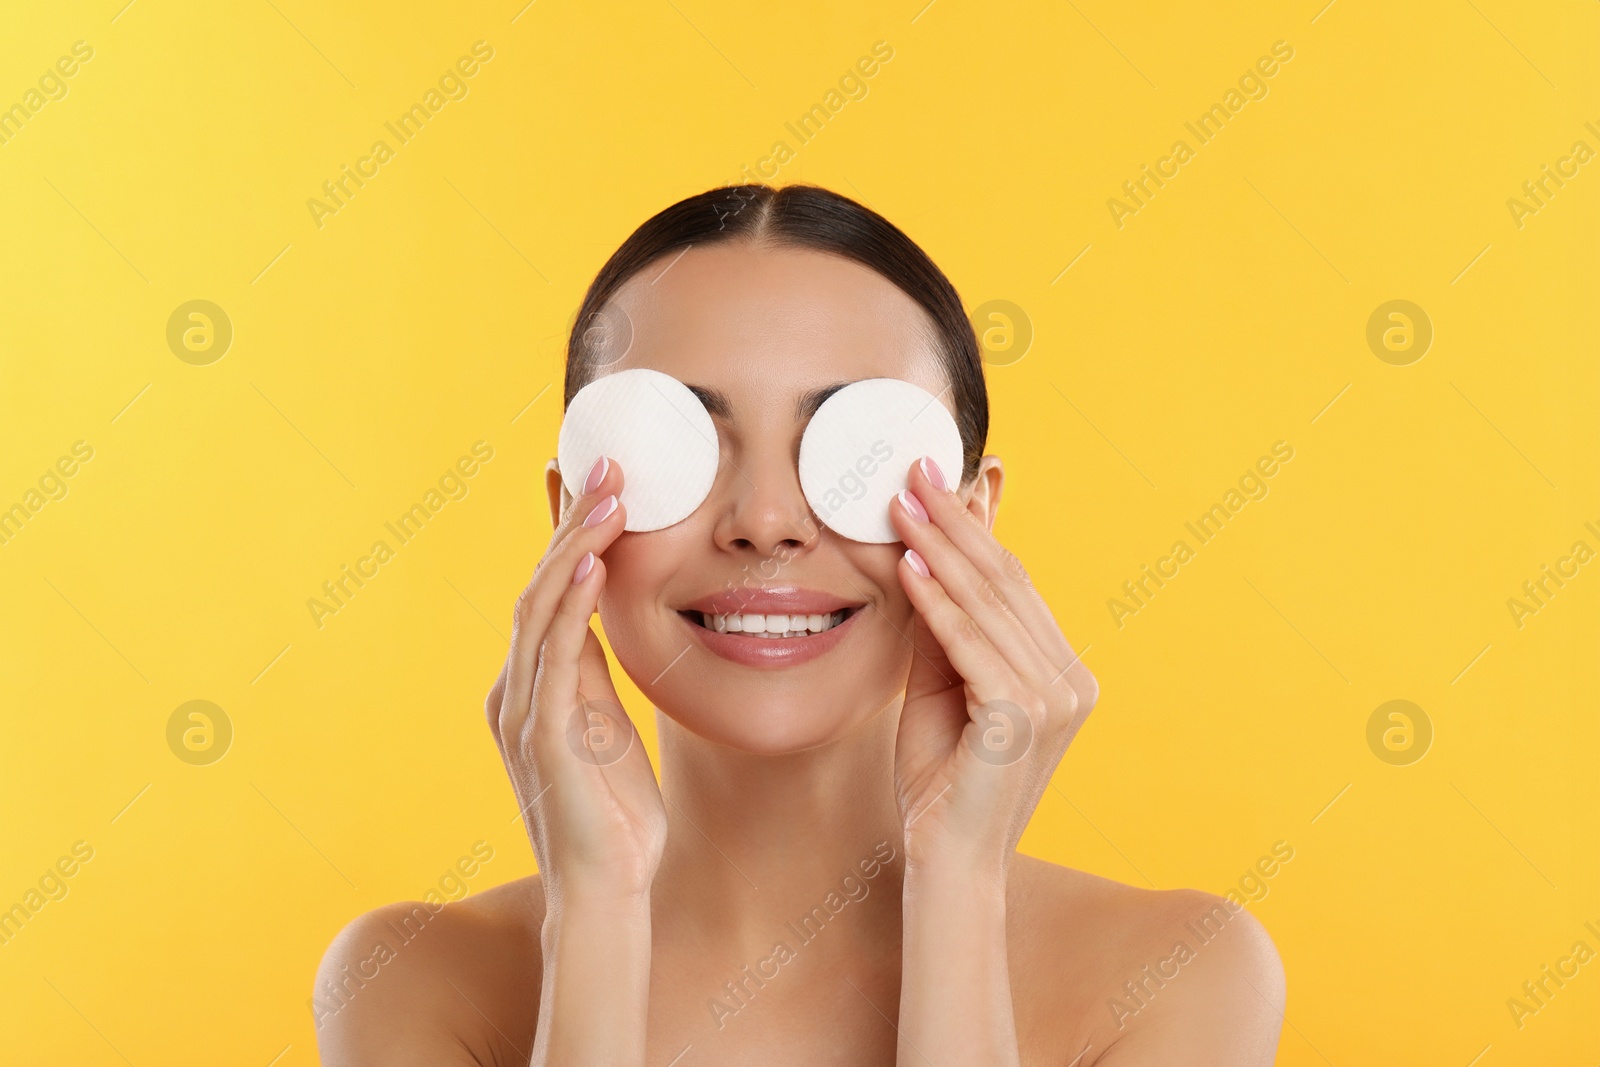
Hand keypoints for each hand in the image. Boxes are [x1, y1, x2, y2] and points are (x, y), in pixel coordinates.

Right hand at [485, 458, 666, 905]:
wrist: (607, 888)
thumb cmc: (614, 811)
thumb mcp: (605, 724)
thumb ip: (591, 672)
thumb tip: (598, 611)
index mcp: (528, 683)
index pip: (545, 589)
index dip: (560, 529)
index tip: (580, 471)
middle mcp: (514, 688)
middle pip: (539, 585)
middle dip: (572, 521)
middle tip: (608, 462)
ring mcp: (522, 712)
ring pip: (542, 610)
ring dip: (575, 546)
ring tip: (610, 494)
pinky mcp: (542, 740)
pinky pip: (555, 660)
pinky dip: (572, 607)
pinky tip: (593, 565)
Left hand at [888, 456, 1097, 879]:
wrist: (945, 858)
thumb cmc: (940, 775)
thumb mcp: (939, 682)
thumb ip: (941, 623)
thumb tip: (925, 549)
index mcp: (1063, 670)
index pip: (1015, 582)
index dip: (976, 525)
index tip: (940, 477)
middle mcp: (1072, 679)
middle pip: (1006, 580)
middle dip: (956, 520)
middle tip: (915, 470)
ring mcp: (1056, 698)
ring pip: (989, 603)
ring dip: (940, 548)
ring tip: (900, 505)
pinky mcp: (1024, 717)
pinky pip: (971, 645)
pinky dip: (937, 604)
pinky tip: (908, 567)